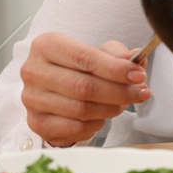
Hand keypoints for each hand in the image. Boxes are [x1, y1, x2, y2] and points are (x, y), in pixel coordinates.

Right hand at [21, 32, 150, 146]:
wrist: (52, 91)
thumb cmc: (76, 68)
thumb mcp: (97, 53)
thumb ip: (116, 55)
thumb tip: (134, 58)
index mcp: (46, 45)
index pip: (85, 58)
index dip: (115, 69)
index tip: (139, 75)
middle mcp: (34, 71)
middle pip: (83, 86)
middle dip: (119, 92)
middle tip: (140, 93)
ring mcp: (32, 99)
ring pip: (81, 109)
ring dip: (110, 108)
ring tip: (123, 103)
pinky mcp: (37, 122)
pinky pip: (75, 127)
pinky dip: (96, 124)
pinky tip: (102, 116)